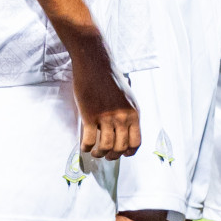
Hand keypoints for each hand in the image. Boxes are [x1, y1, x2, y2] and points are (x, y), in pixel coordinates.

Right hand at [68, 43, 140, 159]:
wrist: (96, 64)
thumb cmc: (110, 79)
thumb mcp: (128, 97)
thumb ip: (128, 114)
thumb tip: (124, 131)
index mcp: (134, 113)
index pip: (136, 143)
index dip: (128, 153)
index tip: (121, 153)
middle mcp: (122, 117)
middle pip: (120, 148)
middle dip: (112, 156)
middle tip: (105, 155)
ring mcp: (106, 117)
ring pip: (105, 147)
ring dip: (99, 153)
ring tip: (95, 151)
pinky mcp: (90, 116)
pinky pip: (88, 140)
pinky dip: (86, 147)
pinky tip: (85, 146)